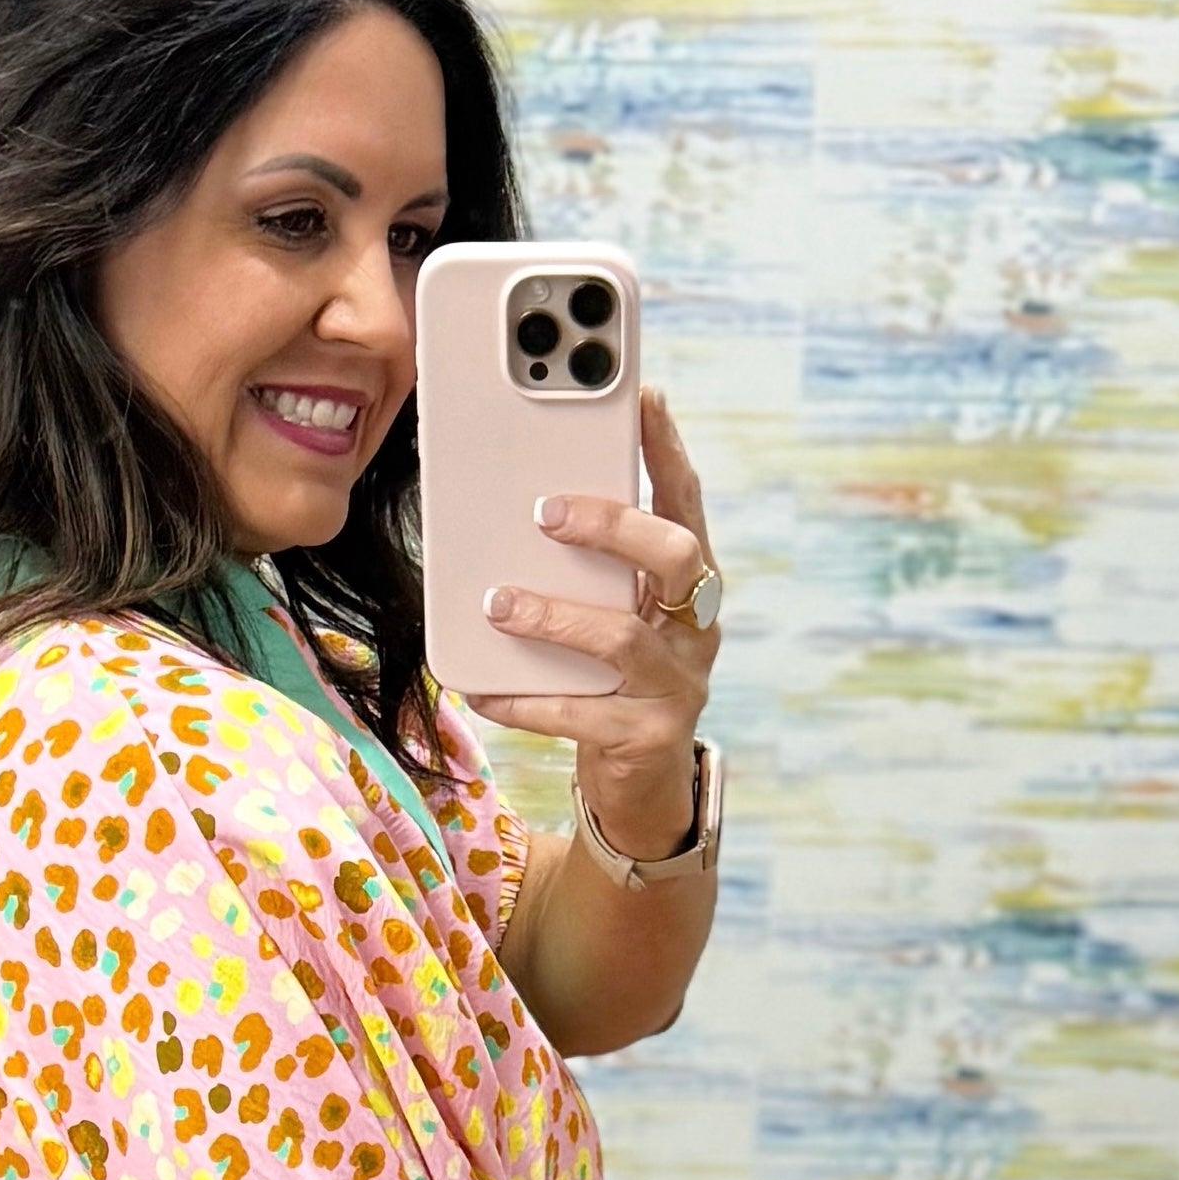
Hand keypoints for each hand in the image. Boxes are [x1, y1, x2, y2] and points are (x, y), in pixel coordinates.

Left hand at [463, 385, 722, 865]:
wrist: (641, 783)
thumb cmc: (609, 677)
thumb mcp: (606, 612)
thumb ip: (583, 568)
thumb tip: (511, 506)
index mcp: (687, 583)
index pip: (686, 502)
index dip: (668, 449)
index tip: (644, 396)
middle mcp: (696, 627)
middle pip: (674, 556)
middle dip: (611, 525)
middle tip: (545, 510)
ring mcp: (678, 684)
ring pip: (622, 636)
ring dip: (552, 615)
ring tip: (496, 603)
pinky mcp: (647, 738)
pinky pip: (580, 713)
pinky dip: (525, 699)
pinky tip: (483, 689)